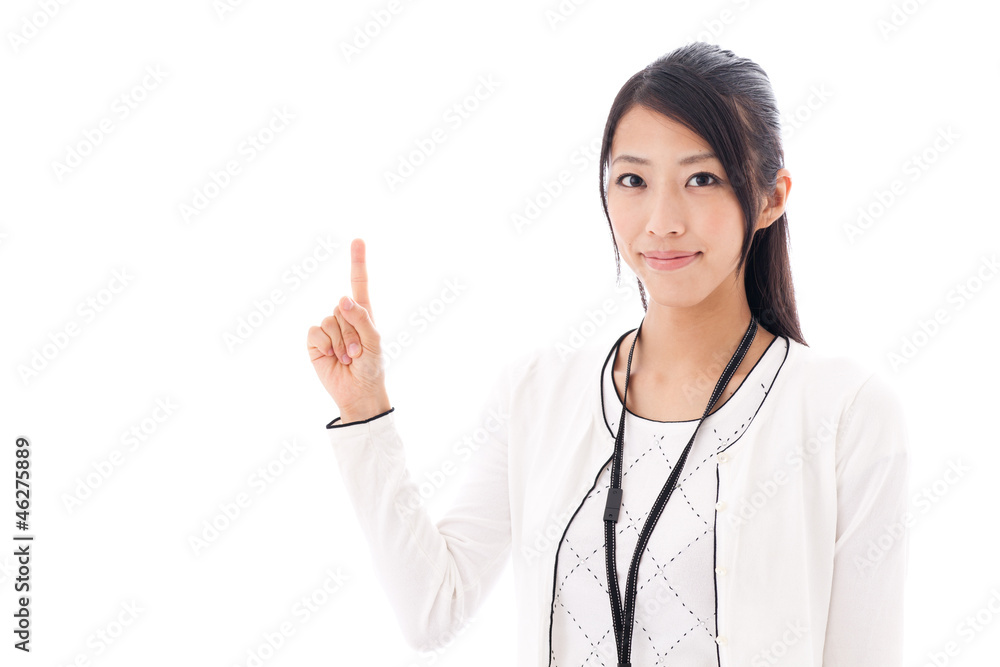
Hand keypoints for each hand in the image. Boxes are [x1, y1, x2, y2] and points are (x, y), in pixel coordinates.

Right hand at [307, 238, 389, 419]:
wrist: (357, 392)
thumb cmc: (371, 367)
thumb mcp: (373, 341)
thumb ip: (361, 318)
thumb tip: (342, 298)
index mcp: (363, 313)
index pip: (358, 283)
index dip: (357, 261)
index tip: (358, 240)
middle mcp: (344, 316)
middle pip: (343, 306)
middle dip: (352, 331)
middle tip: (358, 351)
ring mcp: (328, 327)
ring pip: (330, 320)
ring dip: (341, 342)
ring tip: (348, 357)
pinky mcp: (314, 340)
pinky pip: (316, 330)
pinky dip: (326, 345)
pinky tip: (332, 357)